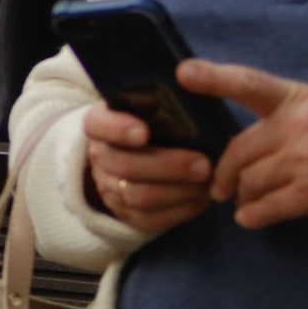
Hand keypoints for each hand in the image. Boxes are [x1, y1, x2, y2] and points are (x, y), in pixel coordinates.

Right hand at [82, 102, 212, 232]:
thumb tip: (198, 89)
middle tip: (203, 164)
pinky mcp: (127, 214)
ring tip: (208, 182)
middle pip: (124, 165)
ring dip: (178, 190)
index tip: (144, 132)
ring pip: (138, 195)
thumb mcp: (150, 107)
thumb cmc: (152, 125)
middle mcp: (99, 156)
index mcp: (101, 124)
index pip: (99, 124)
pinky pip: (150, 219)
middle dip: (167, 166)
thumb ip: (164, 103)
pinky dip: (180, 209)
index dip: (118, 129)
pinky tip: (201, 198)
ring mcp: (110, 188)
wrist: (132, 159)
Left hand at [190, 60, 307, 227]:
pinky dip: (253, 215)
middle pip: (236, 150)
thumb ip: (277, 113)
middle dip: (222, 173)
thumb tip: (238, 138)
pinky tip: (249, 217)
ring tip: (242, 199)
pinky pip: (267, 207)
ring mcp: (302, 161)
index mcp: (294, 99)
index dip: (213, 78)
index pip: (248, 83)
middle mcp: (295, 127)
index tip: (184, 73)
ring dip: (240, 194)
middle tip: (218, 186)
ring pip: (248, 180)